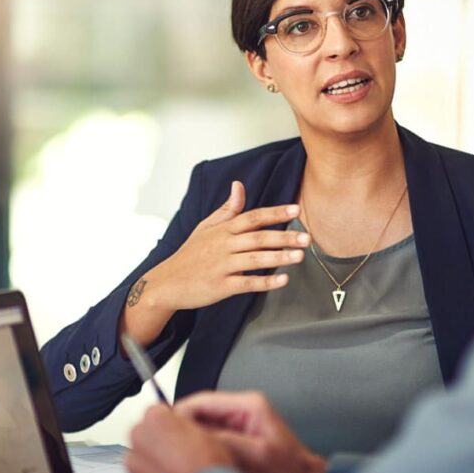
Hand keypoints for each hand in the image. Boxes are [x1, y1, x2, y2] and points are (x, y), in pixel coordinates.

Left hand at [126, 405, 232, 472]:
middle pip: (146, 431)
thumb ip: (184, 422)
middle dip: (159, 439)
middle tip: (179, 452)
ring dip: (154, 458)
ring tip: (176, 470)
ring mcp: (134, 462)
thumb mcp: (206, 433)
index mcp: (156, 419)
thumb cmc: (207, 470)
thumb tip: (179, 422)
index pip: (157, 410)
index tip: (179, 430)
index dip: (171, 421)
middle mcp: (139, 437)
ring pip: (142, 453)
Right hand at [153, 181, 310, 308]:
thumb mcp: (205, 227)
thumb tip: (239, 185)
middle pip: (258, 238)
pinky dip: (265, 282)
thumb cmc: (190, 255)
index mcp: (222, 230)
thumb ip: (227, 209)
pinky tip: (282, 280)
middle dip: (284, 237)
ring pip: (254, 259)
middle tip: (307, 237)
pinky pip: (246, 283)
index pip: (252, 217)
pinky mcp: (221, 286)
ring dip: (279, 257)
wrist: (167, 282)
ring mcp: (222, 266)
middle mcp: (223, 245)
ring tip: (299, 256)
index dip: (275, 213)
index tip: (295, 210)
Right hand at [176, 391, 325, 472]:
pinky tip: (191, 462)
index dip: (180, 413)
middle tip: (166, 444)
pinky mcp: (235, 440)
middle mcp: (242, 411)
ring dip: (189, 440)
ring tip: (176, 455)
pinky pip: (208, 440)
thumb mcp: (258, 456)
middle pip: (199, 413)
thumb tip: (196, 436)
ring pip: (201, 427)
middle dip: (182, 428)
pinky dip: (197, 449)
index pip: (203, 401)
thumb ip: (227, 443)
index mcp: (249, 406)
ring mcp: (238, 425)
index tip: (165, 427)